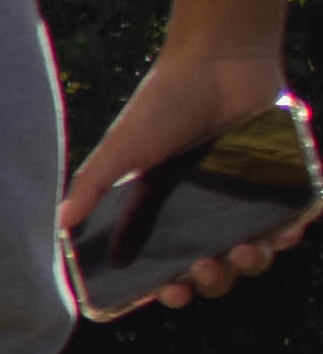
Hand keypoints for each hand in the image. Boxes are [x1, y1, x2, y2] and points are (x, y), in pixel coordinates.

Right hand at [62, 49, 308, 313]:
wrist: (219, 61)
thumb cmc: (164, 104)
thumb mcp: (123, 146)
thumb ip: (94, 183)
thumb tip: (61, 223)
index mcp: (167, 211)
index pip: (169, 265)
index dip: (172, 288)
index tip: (173, 293)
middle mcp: (208, 211)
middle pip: (217, 268)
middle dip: (214, 280)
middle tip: (208, 267)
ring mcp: (247, 198)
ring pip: (258, 251)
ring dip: (254, 263)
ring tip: (247, 252)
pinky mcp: (282, 181)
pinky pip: (292, 219)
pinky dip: (290, 233)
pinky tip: (282, 234)